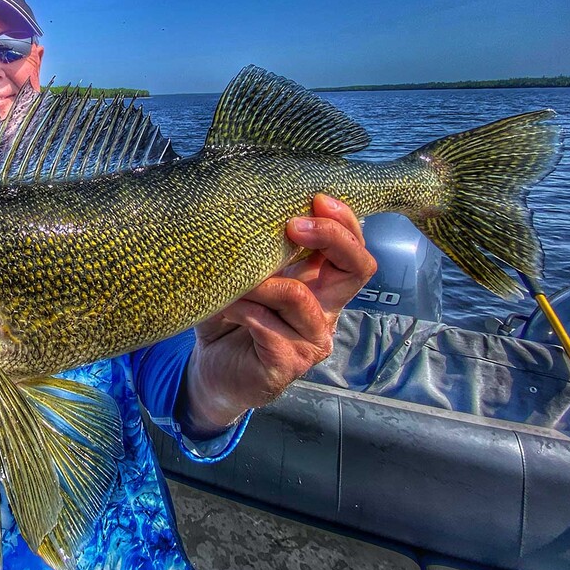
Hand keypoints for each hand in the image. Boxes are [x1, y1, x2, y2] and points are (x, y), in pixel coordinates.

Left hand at [178, 194, 376, 437]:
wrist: (211, 369)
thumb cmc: (229, 317)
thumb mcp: (244, 275)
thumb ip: (257, 249)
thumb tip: (251, 208)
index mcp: (320, 284)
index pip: (353, 249)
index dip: (344, 222)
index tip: (315, 199)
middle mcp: (325, 310)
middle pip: (357, 268)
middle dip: (331, 237)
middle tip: (292, 225)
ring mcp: (311, 340)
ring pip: (298, 297)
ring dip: (260, 282)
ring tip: (233, 282)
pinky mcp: (288, 363)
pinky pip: (268, 326)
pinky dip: (243, 310)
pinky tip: (225, 308)